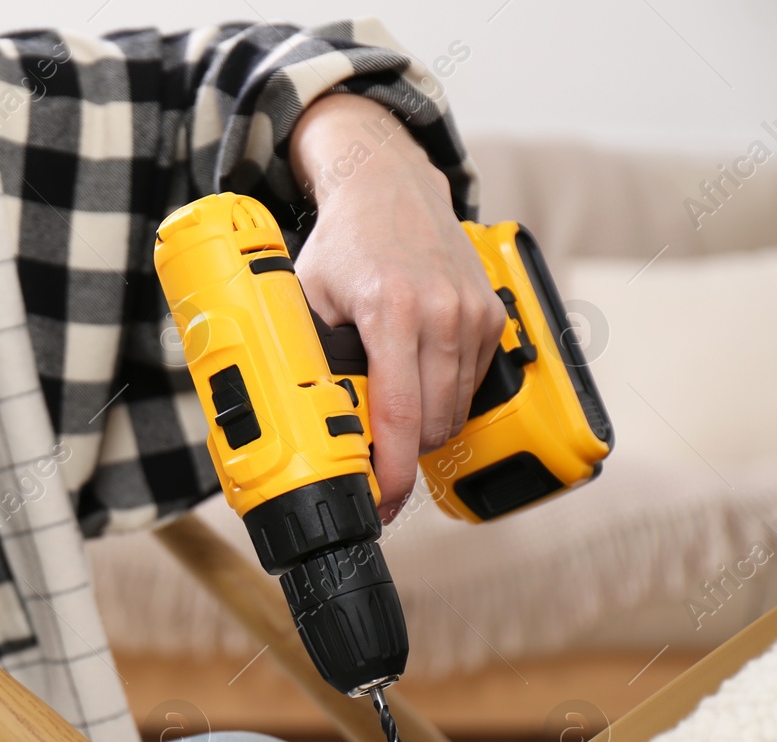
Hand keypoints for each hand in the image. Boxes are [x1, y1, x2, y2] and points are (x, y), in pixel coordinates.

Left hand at [289, 94, 505, 520]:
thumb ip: (308, 356)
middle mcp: (442, 313)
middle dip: (404, 456)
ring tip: (390, 422)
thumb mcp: (305, 298)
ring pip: (455, 411)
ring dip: (424, 431)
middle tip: (372, 462)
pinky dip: (445, 399)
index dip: (392, 472)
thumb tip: (299, 420)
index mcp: (392, 311)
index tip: (381, 502)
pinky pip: (472, 386)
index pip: (400, 415)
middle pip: (432, 424)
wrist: (390, 188)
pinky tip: (415, 384)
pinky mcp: (493, 317)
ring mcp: (473, 314)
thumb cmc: (344, 245)